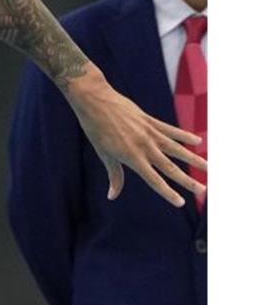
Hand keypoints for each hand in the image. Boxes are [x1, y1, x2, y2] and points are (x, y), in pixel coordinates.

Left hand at [70, 75, 206, 206]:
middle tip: (204, 191)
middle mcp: (144, 146)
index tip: (181, 203)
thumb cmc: (96, 130)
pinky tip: (198, 141)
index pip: (153, 180)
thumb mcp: (104, 154)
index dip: (168, 192)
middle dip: (187, 181)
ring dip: (194, 159)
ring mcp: (150, 133)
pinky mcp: (150, 120)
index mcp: (132, 157)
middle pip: (170, 167)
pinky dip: (185, 136)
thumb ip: (115, 175)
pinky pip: (171, 130)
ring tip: (208, 168)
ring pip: (176, 149)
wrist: (95, 101)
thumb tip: (112, 196)